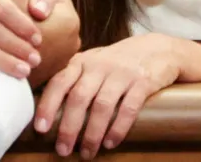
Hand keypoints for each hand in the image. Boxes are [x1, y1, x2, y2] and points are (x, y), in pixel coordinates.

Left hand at [35, 33, 182, 157]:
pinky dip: (118, 128)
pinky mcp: (143, 82)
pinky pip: (128, 108)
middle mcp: (99, 65)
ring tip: (87, 152)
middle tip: (63, 149)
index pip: (59, 82)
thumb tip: (52, 111)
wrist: (160, 48)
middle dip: (69, 127)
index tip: (41, 128)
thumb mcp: (94, 62)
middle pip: (78, 97)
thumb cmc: (119, 61)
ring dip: (92, 133)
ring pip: (102, 106)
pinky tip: (110, 143)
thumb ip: (75, 79)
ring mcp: (121, 73)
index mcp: (82, 61)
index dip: (48, 106)